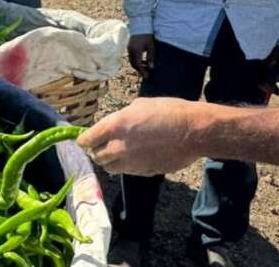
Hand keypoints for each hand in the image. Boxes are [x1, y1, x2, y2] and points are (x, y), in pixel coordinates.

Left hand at [78, 97, 209, 175]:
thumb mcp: (140, 105)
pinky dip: (125, 166)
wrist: (193, 132)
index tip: (85, 140)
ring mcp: (131, 162)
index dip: (84, 140)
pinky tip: (134, 156)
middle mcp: (119, 147)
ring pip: (109, 168)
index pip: (87, 140)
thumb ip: (122, 117)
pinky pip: (127, 171)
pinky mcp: (143, 172)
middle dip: (97, 151)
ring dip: (109, 161)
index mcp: (115, 126)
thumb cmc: (169, 111)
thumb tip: (115, 124)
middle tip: (101, 145)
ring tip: (116, 153)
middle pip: (96, 156)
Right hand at [127, 34, 155, 78]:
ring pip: (131, 61)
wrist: (141, 25)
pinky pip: (131, 57)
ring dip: (138, 66)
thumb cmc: (148, 35)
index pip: (138, 64)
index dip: (142, 71)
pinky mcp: (129, 46)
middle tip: (146, 75)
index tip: (148, 76)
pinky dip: (136, 61)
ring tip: (146, 69)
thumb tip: (151, 68)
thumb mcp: (151, 46)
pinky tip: (143, 61)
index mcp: (136, 50)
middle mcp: (130, 50)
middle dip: (139, 70)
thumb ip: (151, 57)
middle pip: (133, 64)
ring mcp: (129, 48)